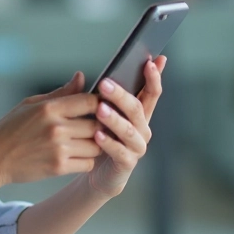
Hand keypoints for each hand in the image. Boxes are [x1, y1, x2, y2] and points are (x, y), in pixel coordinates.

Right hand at [0, 72, 101, 189]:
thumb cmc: (10, 129)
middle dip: (99, 126)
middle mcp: (56, 127)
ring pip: (97, 145)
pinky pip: (88, 164)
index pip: (90, 101)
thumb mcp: (31, 104)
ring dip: (95, 144)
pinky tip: (77, 156)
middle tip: (95, 127)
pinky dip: (86, 161)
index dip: (100, 104)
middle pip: (97, 124)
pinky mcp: (58, 167)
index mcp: (49, 108)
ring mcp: (58, 148)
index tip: (99, 108)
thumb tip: (81, 77)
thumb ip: (60, 93)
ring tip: (85, 142)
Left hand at [86, 56, 165, 197]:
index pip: (151, 92)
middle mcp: (142, 128)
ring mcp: (137, 146)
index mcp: (139, 113)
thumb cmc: (99, 137)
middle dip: (121, 95)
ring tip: (100, 109)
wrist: (98, 172)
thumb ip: (91, 98)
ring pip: (129, 130)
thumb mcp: (97, 113)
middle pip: (136, 108)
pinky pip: (120, 151)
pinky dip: (109, 143)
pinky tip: (98, 135)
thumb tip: (79, 74)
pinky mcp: (127, 163)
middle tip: (104, 84)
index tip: (152, 61)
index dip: (154, 77)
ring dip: (114, 118)